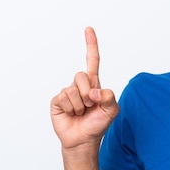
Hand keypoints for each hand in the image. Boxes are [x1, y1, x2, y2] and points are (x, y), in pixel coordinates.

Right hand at [50, 27, 119, 149]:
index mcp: (94, 83)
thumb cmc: (98, 124)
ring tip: (81, 113)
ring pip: (73, 90)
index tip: (88, 29)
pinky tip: (72, 114)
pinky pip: (64, 98)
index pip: (92, 60)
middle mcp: (79, 85)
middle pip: (81, 75)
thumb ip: (109, 97)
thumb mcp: (111, 111)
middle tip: (90, 106)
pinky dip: (71, 108)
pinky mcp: (57, 101)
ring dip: (80, 105)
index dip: (91, 45)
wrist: (84, 140)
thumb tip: (94, 91)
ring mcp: (67, 92)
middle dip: (88, 93)